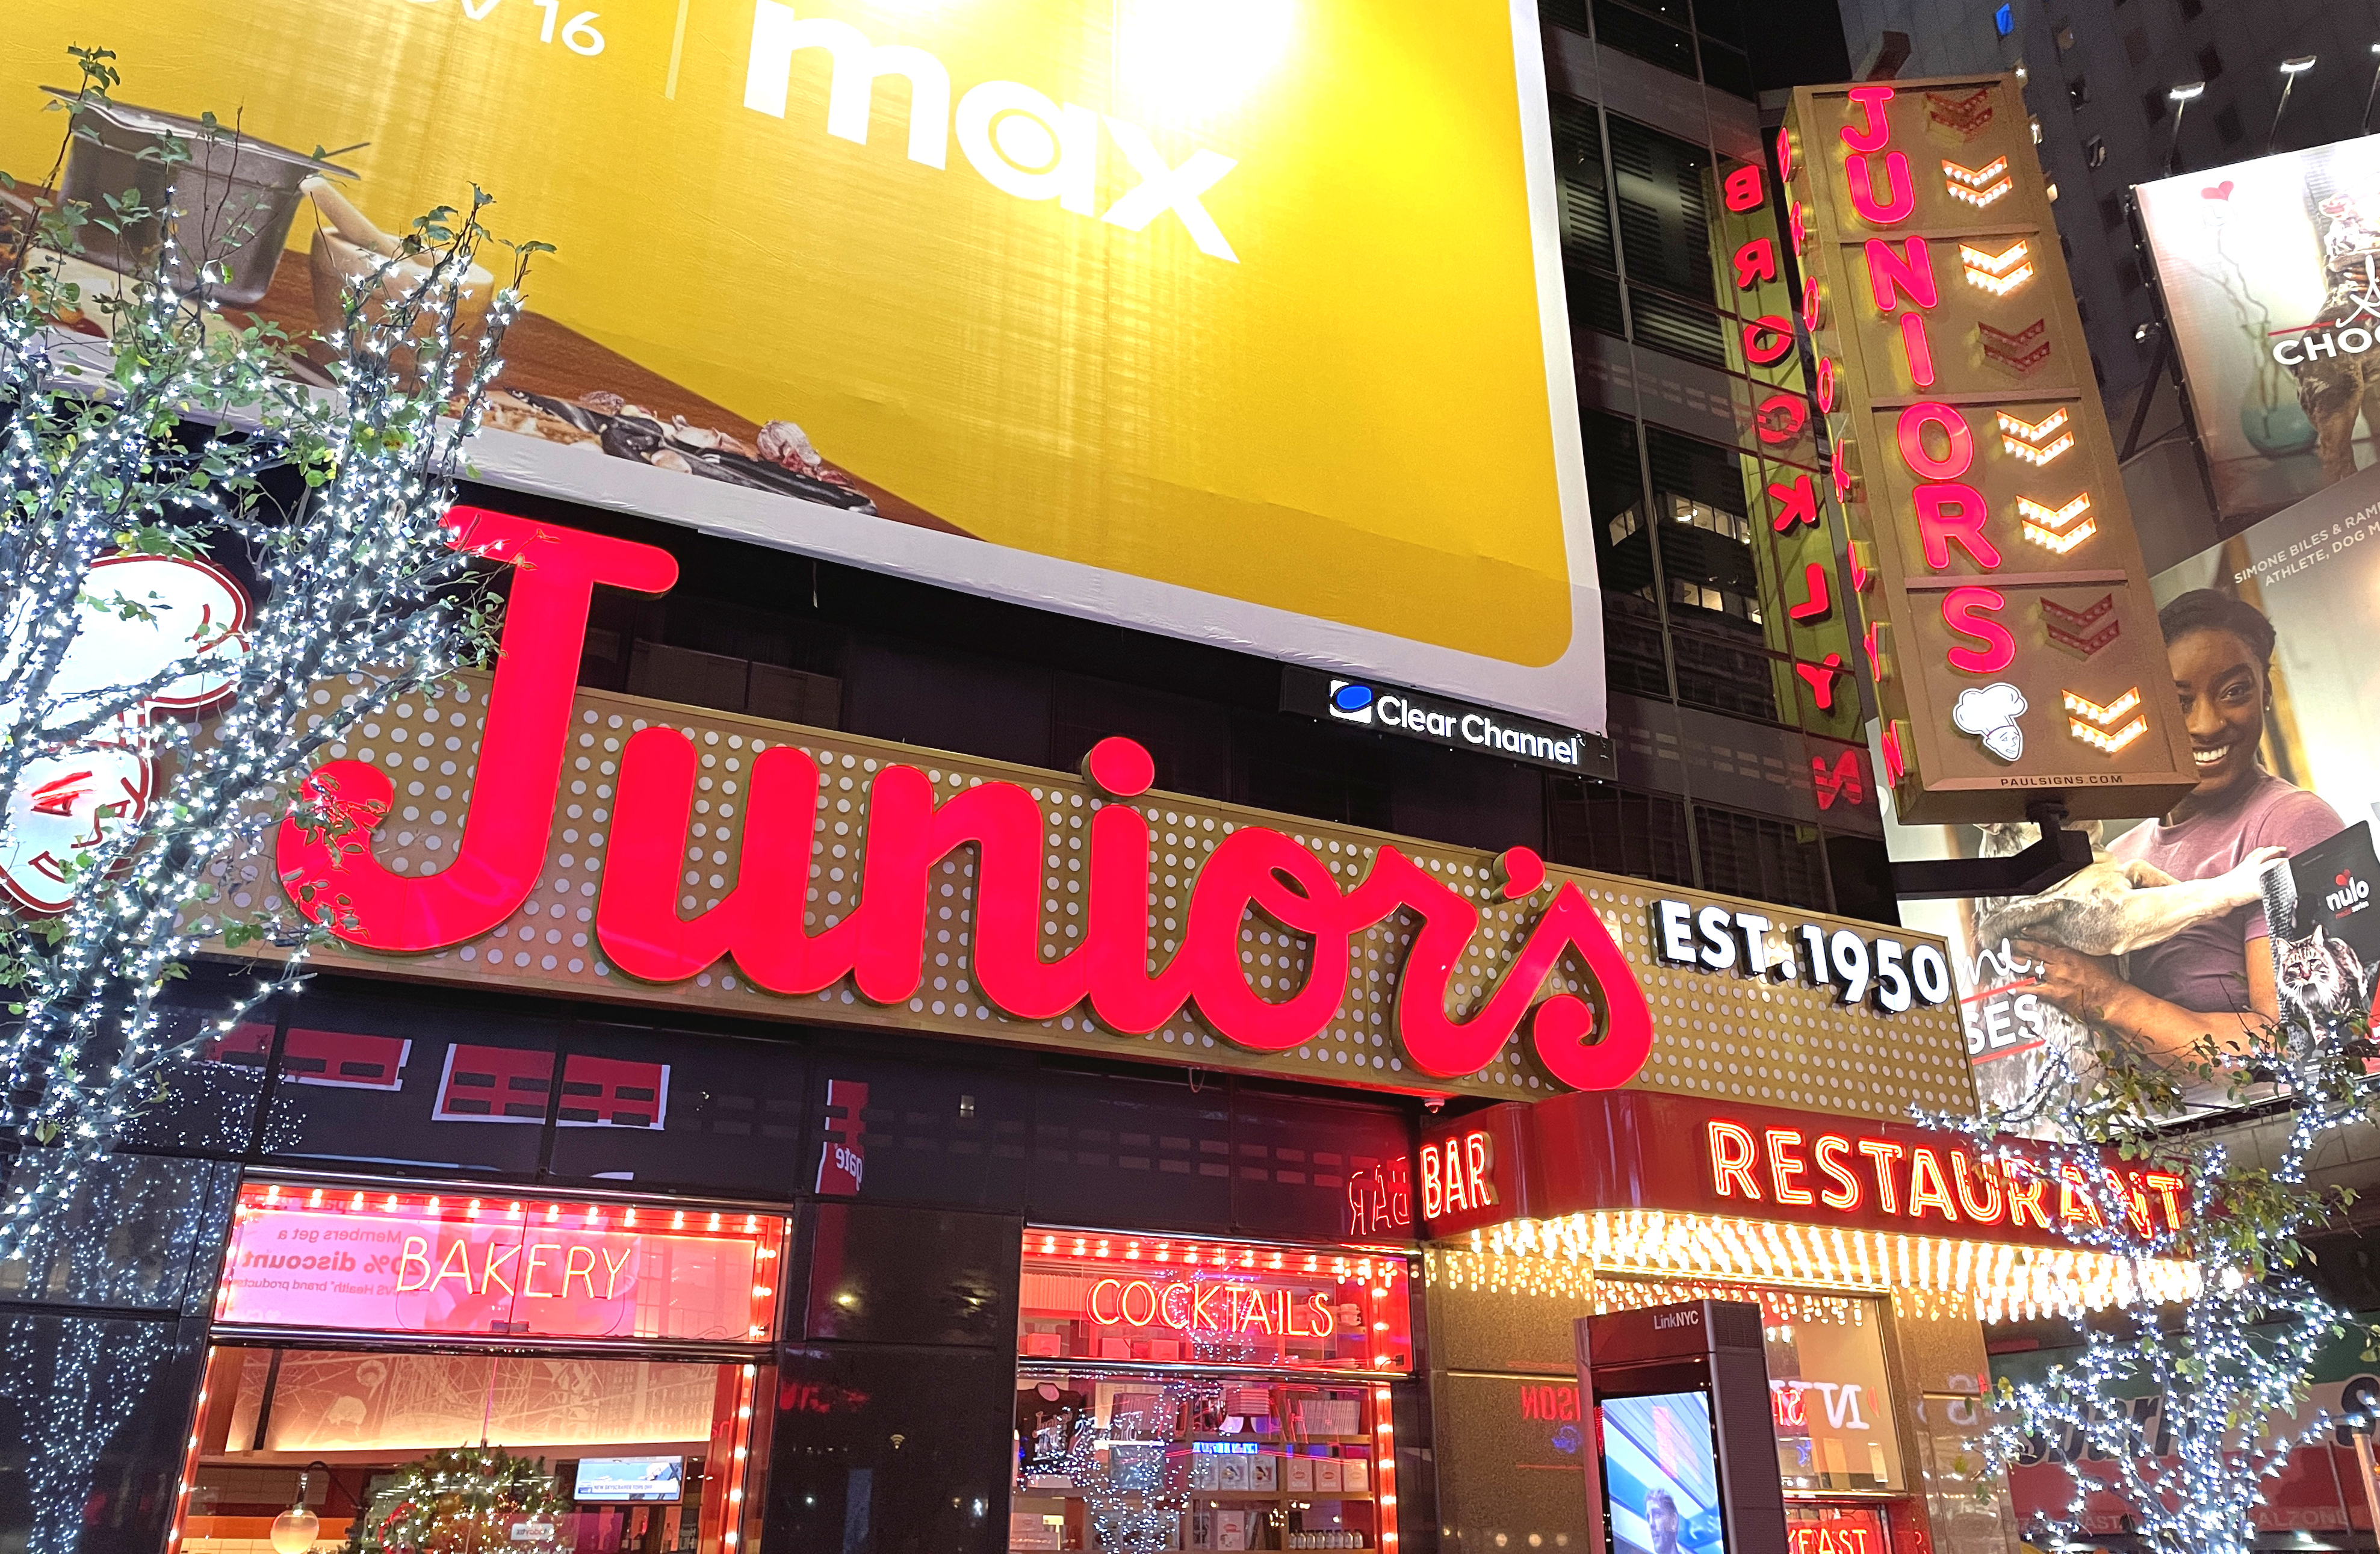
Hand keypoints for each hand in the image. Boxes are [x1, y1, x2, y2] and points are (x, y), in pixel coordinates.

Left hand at [2015, 938, 2129, 1022]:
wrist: (2112, 999)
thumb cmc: (2107, 978)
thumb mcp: (2096, 957)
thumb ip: (2082, 950)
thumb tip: (2076, 944)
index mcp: (2070, 952)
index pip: (2047, 939)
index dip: (2033, 934)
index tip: (2023, 931)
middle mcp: (2060, 963)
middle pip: (2034, 952)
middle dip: (2019, 947)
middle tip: (2008, 945)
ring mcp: (2056, 978)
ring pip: (2030, 968)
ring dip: (2016, 963)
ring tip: (2005, 959)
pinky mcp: (2054, 993)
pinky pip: (2033, 990)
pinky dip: (2020, 988)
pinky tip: (2011, 988)